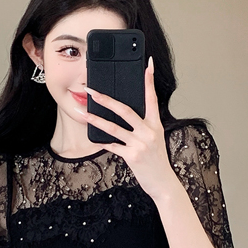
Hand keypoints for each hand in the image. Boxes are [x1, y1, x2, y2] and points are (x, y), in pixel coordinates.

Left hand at [72, 56, 179, 201]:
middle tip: (92, 90)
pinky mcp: (132, 156)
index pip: (152, 98)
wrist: (163, 183)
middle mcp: (149, 132)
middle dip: (106, 99)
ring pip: (114, 128)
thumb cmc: (157, 160)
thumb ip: (144, 126)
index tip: (148, 65)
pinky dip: (102, 142)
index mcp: (156, 124)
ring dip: (96, 119)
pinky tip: (93, 138)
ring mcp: (140, 144)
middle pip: (125, 110)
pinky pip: (113, 146)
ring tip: (84, 113)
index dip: (149, 81)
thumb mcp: (155, 139)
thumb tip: (125, 114)